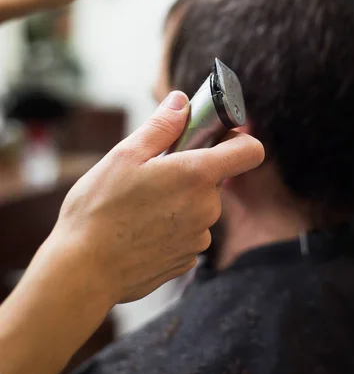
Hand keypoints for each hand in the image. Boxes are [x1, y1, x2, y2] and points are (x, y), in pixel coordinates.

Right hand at [0, 91, 262, 373]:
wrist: (83, 271)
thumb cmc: (99, 210)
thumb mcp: (125, 155)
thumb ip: (161, 126)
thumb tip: (182, 101)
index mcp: (196, 175)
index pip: (250, 150)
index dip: (236, 138)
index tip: (213, 137)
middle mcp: (207, 208)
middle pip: (214, 179)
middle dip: (190, 171)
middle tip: (153, 174)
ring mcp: (199, 238)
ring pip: (199, 206)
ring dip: (179, 201)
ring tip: (140, 206)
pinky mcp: (187, 260)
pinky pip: (188, 232)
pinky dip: (172, 227)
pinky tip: (140, 230)